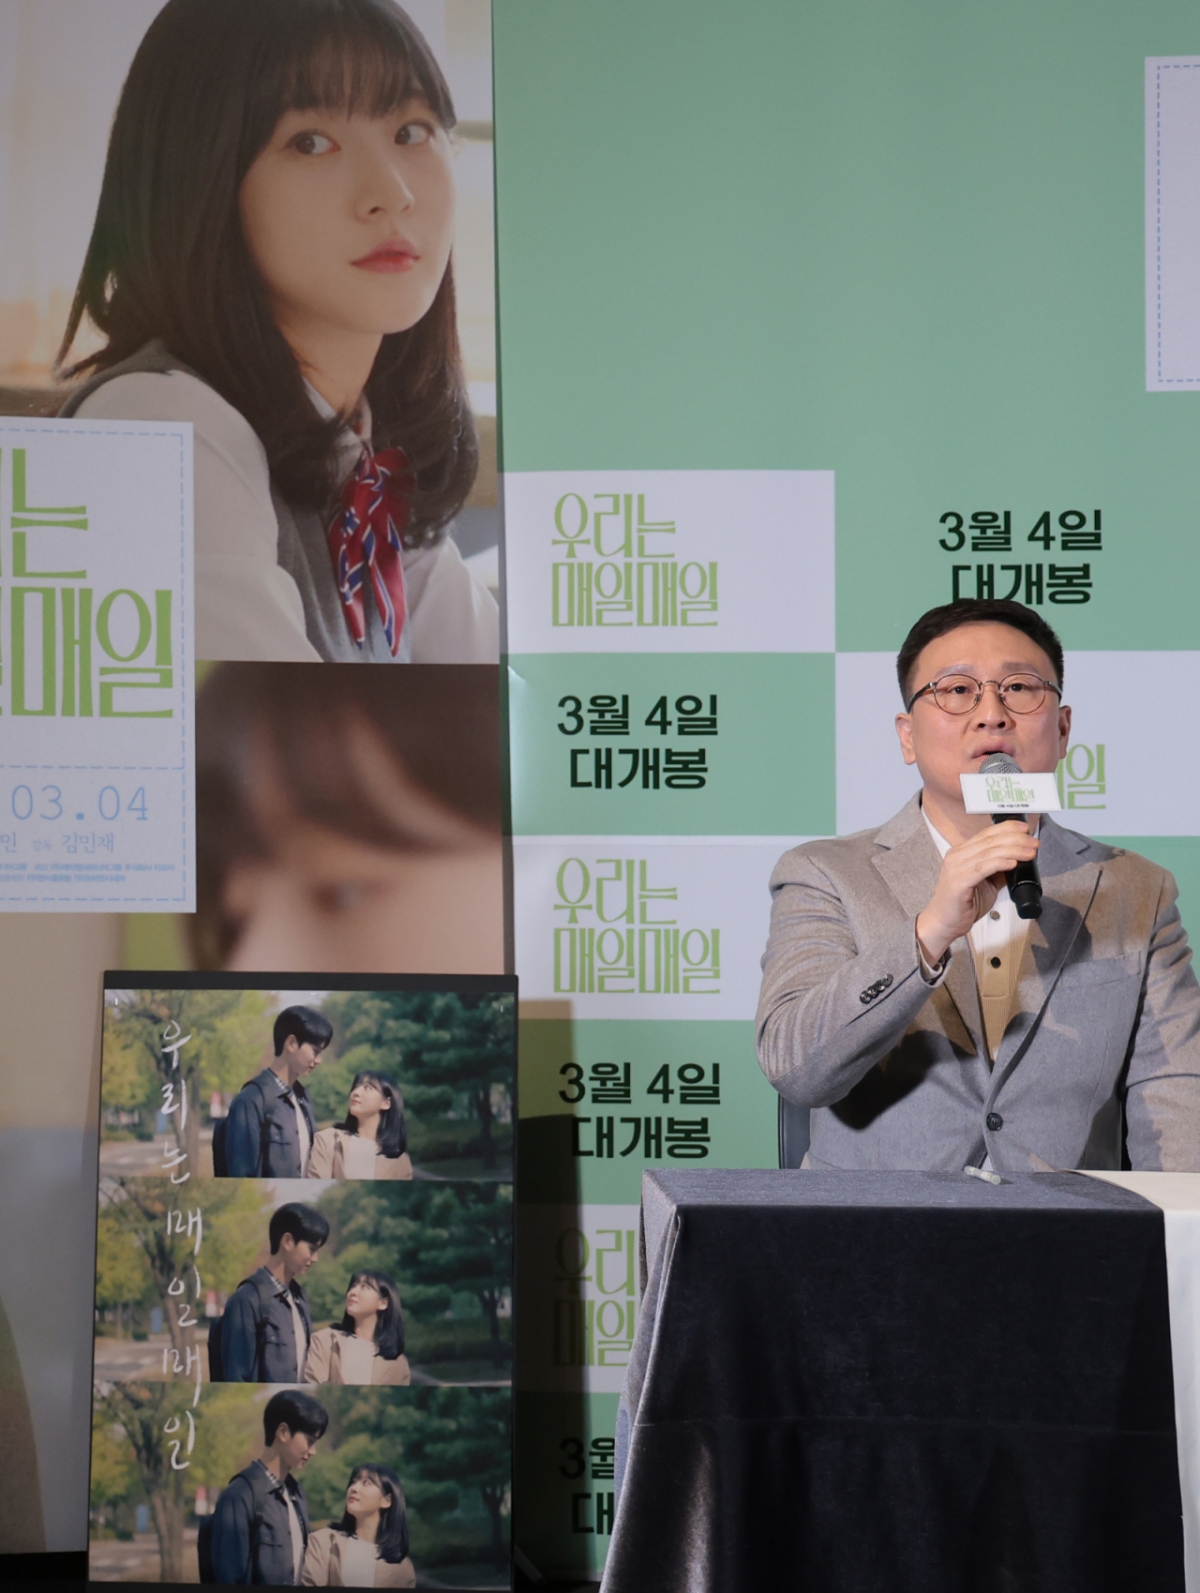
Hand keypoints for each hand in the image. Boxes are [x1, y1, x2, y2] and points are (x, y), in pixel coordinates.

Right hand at [915, 820, 1039, 963]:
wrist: (943, 923)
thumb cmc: (960, 905)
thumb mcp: (984, 883)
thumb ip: (997, 871)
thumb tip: (1017, 861)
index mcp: (961, 853)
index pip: (986, 834)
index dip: (1007, 828)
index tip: (1024, 829)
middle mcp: (957, 856)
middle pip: (989, 840)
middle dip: (1016, 839)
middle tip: (1033, 842)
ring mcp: (956, 868)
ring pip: (989, 852)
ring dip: (1013, 850)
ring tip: (1030, 852)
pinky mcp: (958, 882)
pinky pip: (982, 868)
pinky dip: (1000, 863)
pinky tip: (1013, 864)